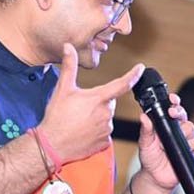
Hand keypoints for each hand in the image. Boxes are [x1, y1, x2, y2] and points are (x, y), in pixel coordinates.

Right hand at [39, 43, 143, 163]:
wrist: (52, 145)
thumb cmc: (57, 118)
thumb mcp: (62, 89)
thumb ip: (69, 66)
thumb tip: (69, 48)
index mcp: (98, 99)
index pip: (122, 84)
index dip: (133, 75)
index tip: (140, 68)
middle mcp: (106, 114)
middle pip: (110, 101)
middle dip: (99, 101)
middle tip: (81, 106)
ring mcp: (106, 129)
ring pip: (107, 117)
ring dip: (98, 116)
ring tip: (80, 120)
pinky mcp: (104, 142)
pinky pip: (104, 132)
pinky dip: (97, 130)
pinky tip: (83, 131)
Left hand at [136, 93, 193, 190]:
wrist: (155, 177)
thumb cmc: (150, 158)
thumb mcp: (144, 144)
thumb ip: (146, 130)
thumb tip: (143, 117)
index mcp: (165, 124)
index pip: (172, 109)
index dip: (174, 102)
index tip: (172, 99)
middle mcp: (176, 130)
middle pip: (184, 115)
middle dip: (179, 112)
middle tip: (172, 113)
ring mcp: (185, 140)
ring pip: (191, 128)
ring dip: (184, 131)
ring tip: (174, 140)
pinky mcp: (192, 151)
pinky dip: (192, 145)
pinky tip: (185, 149)